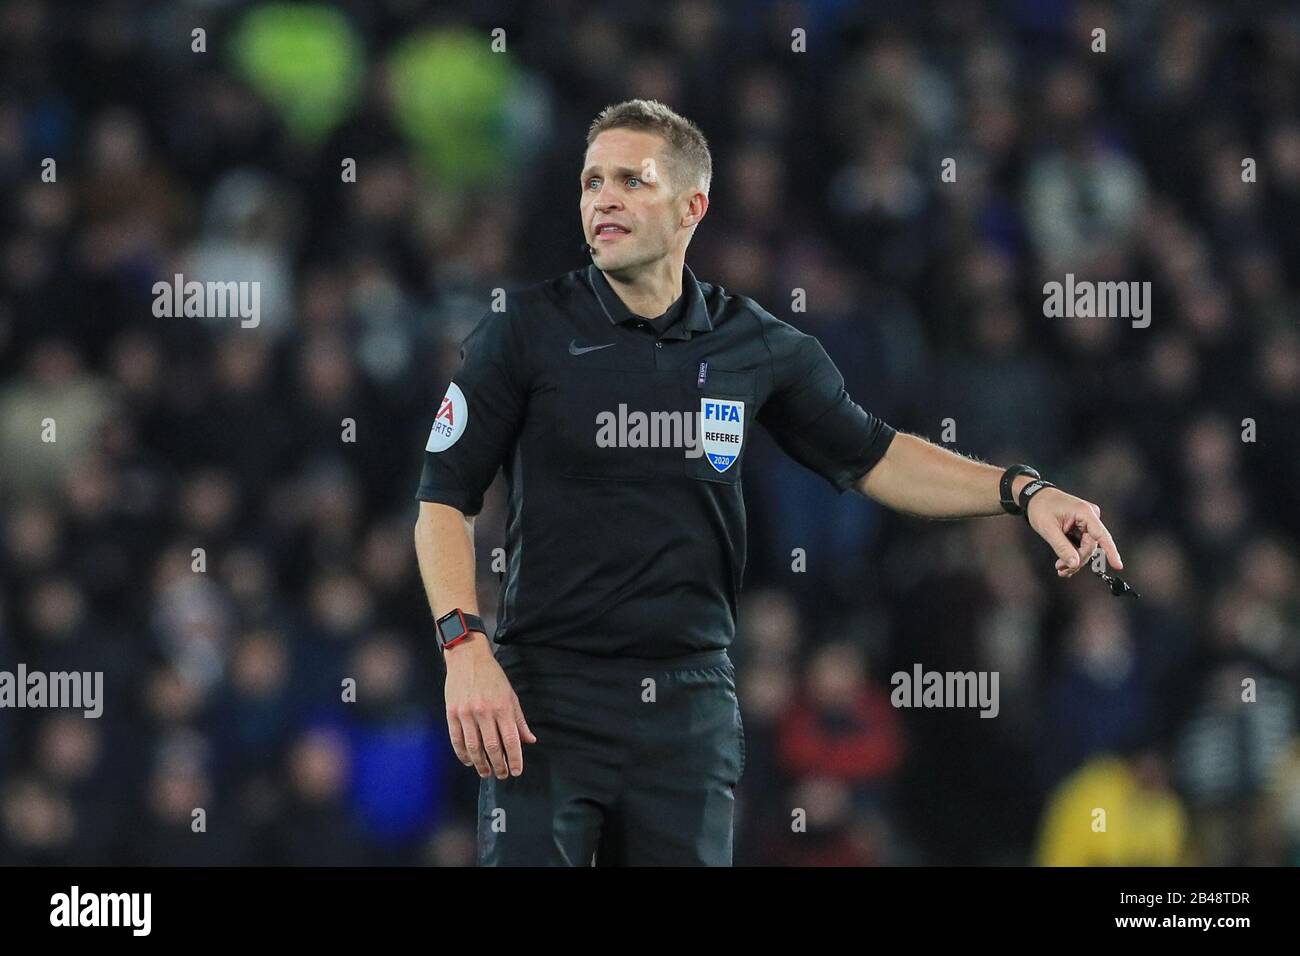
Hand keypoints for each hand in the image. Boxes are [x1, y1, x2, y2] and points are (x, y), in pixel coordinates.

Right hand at [444, 635, 536, 778]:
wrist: (467, 658)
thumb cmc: (492, 676)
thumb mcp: (511, 695)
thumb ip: (519, 720)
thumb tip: (529, 740)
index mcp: (502, 707)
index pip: (511, 740)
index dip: (514, 759)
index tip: (516, 771)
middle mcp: (484, 712)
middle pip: (492, 747)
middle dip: (499, 765)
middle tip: (502, 775)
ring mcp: (466, 713)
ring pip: (474, 747)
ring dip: (481, 764)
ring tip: (486, 772)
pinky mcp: (452, 713)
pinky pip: (457, 739)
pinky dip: (463, 754)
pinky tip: (469, 761)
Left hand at [1025, 488, 1123, 578]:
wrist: (1035, 497)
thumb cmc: (1040, 507)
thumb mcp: (1048, 529)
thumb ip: (1062, 547)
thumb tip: (1075, 564)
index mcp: (1084, 512)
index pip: (1101, 535)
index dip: (1111, 551)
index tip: (1118, 566)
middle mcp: (1090, 516)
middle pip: (1090, 545)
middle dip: (1078, 560)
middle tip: (1061, 569)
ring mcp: (1087, 521)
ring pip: (1086, 547)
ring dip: (1075, 559)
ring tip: (1060, 568)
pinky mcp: (1083, 526)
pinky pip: (1082, 543)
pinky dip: (1074, 553)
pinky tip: (1065, 564)